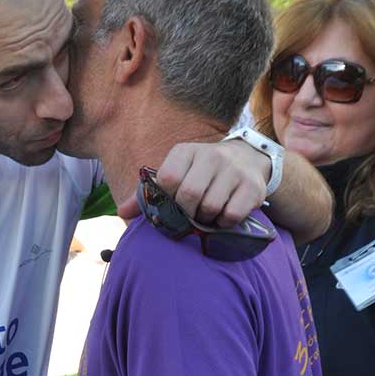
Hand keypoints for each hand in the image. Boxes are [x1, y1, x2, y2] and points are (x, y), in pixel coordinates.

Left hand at [116, 138, 268, 225]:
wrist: (247, 159)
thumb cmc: (201, 173)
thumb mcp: (177, 174)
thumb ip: (149, 193)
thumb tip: (122, 213)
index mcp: (185, 151)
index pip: (168, 178)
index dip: (167, 198)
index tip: (173, 203)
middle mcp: (211, 155)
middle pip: (188, 195)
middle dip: (186, 212)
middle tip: (191, 215)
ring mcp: (234, 170)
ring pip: (210, 206)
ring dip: (205, 220)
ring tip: (206, 216)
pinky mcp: (252, 186)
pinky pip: (231, 215)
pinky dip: (224, 223)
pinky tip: (223, 217)